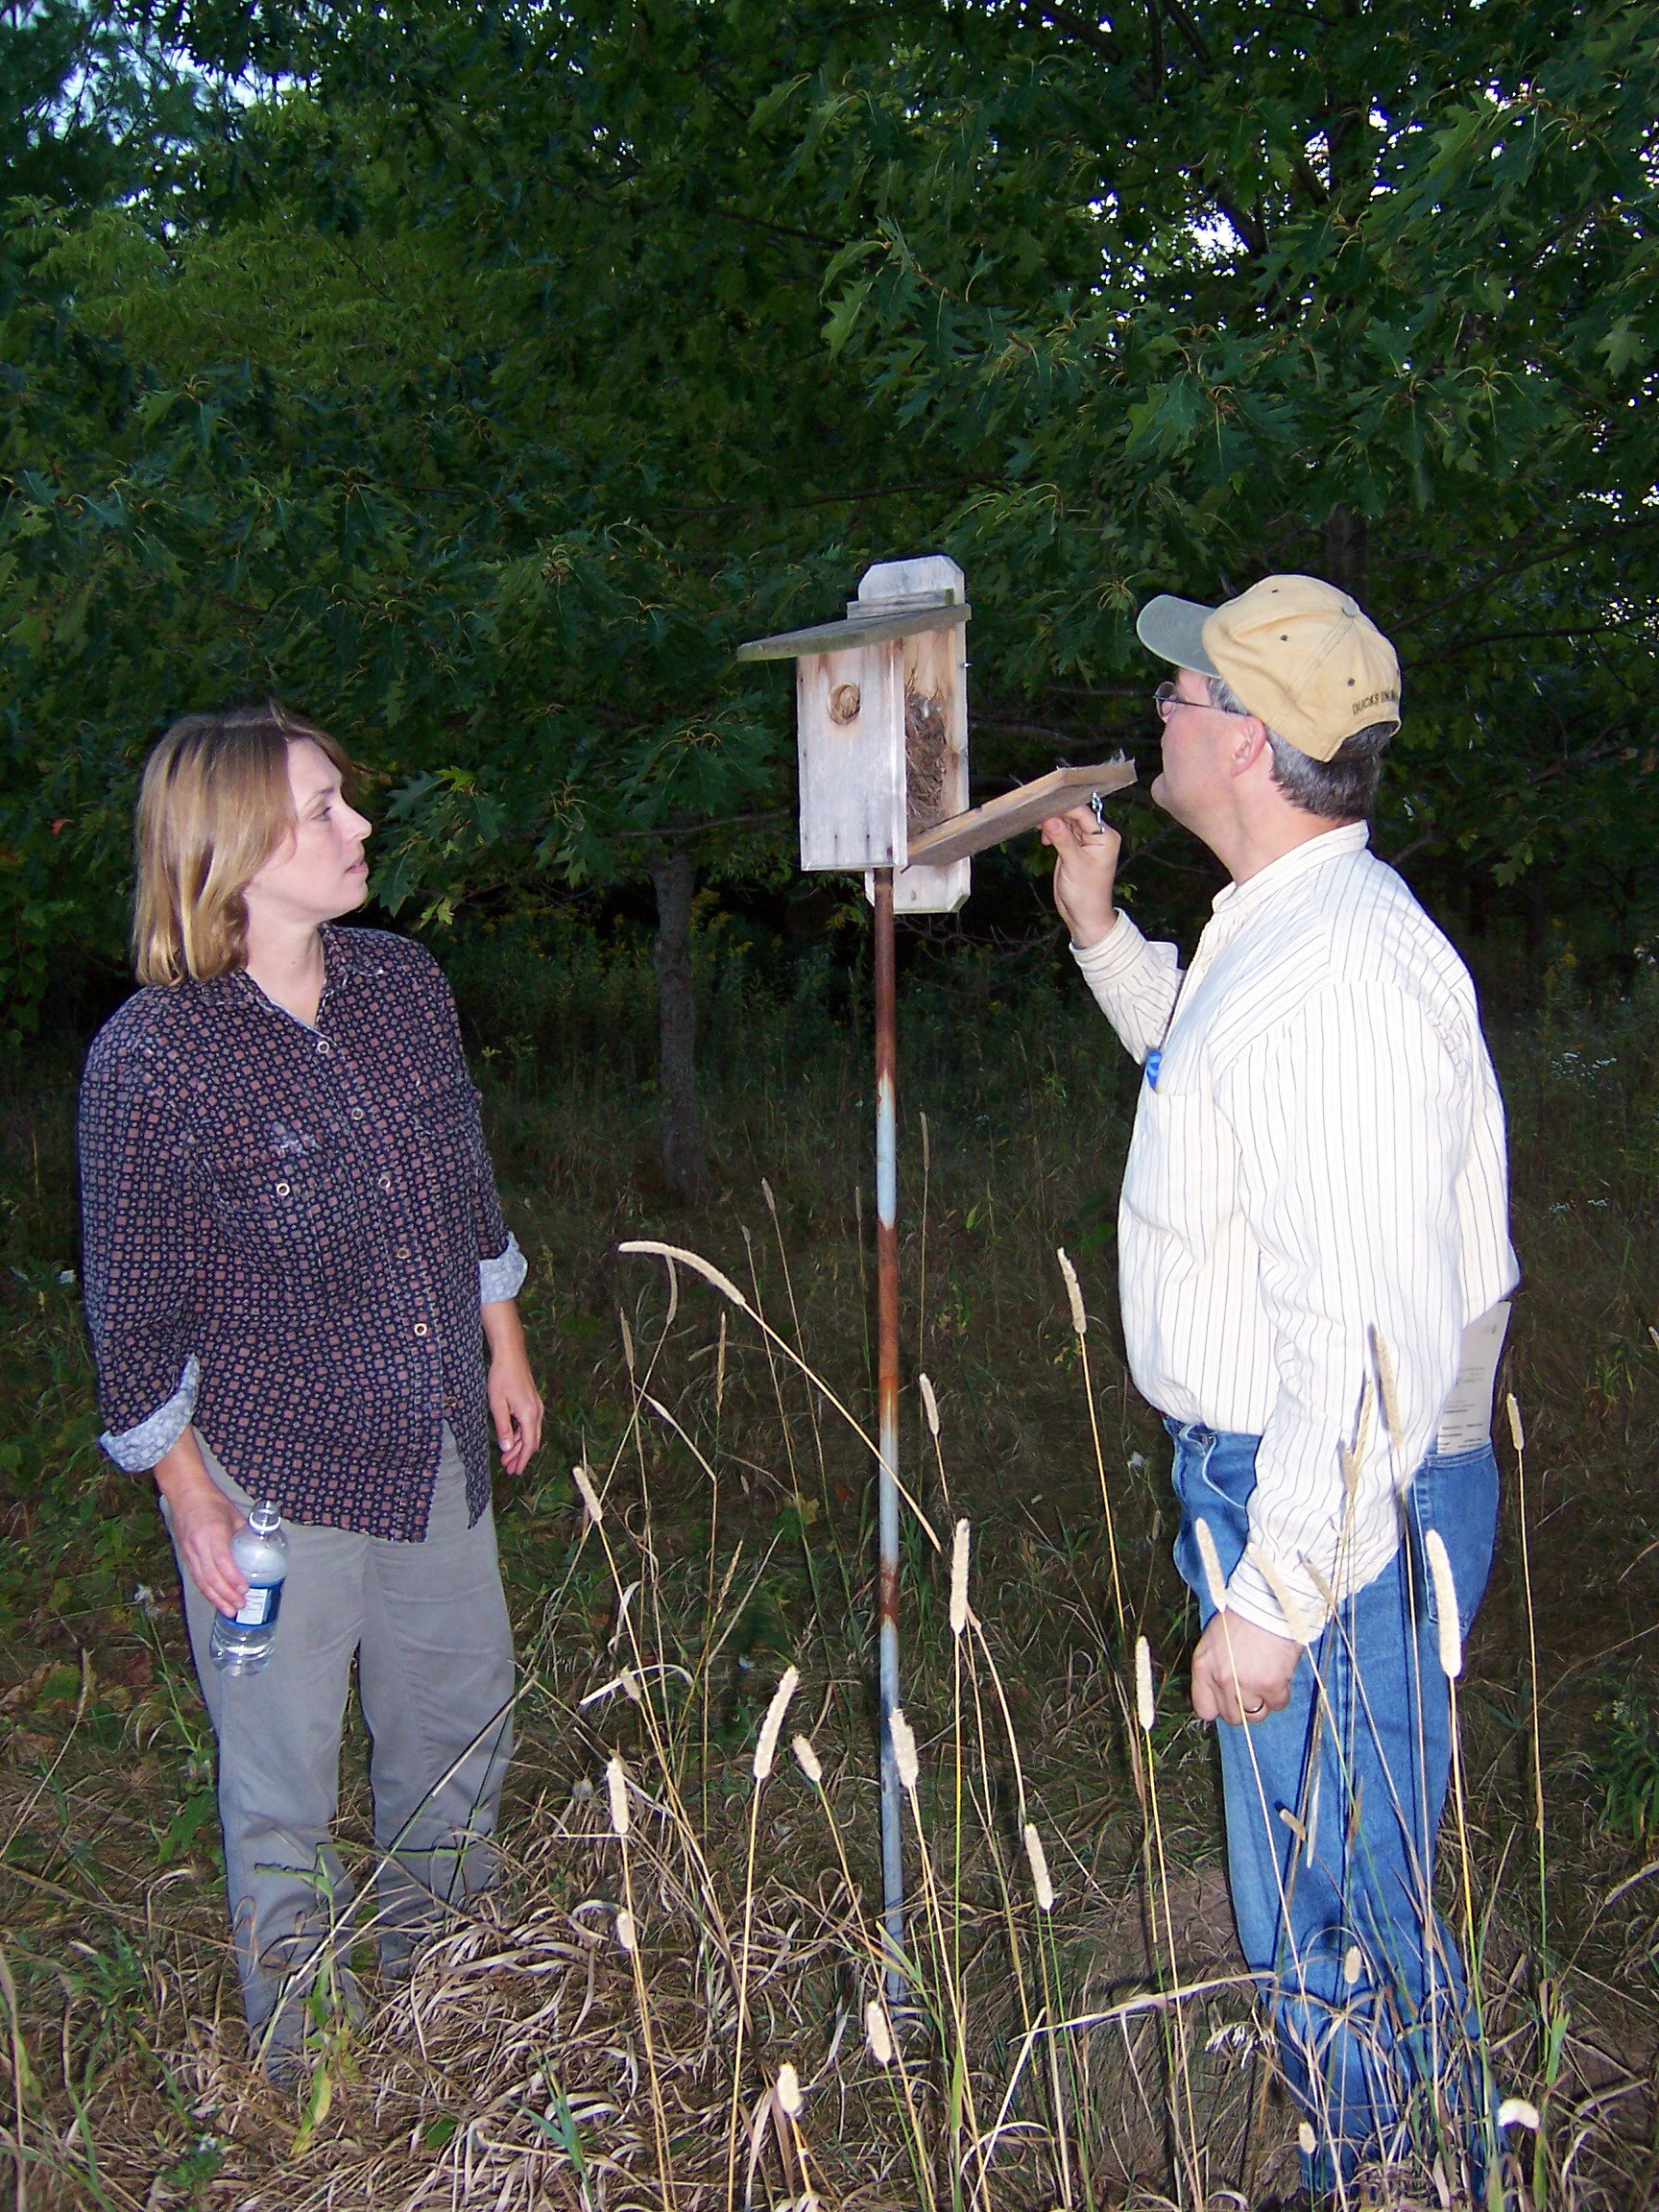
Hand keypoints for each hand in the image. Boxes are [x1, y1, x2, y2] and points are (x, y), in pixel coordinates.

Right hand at [152, 1433, 247, 1614]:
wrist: (185, 1492)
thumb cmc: (212, 1501)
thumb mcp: (234, 1514)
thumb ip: (245, 1533)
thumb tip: (261, 1549)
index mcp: (213, 1532)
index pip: (223, 1561)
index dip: (233, 1578)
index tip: (245, 1588)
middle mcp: (199, 1544)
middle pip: (211, 1577)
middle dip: (226, 1595)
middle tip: (240, 1606)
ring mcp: (189, 1551)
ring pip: (201, 1581)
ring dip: (216, 1598)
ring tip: (229, 1610)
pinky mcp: (184, 1554)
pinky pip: (196, 1577)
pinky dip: (206, 1591)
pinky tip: (216, 1599)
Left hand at [482, 1299, 542, 1474]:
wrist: (511, 1355)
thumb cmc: (501, 1378)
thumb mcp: (497, 1405)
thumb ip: (503, 1428)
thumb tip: (507, 1449)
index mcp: (529, 1415)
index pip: (528, 1445)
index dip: (522, 1460)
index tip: (514, 1472)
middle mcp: (537, 1412)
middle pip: (532, 1441)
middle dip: (521, 1456)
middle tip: (508, 1468)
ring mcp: (537, 1406)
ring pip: (531, 1433)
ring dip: (520, 1446)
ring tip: (507, 1457)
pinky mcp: (533, 1401)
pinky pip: (530, 1424)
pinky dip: (521, 1435)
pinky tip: (511, 1438)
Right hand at [1040, 805, 1121, 947]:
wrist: (1084, 916)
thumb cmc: (1086, 894)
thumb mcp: (1074, 865)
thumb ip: (1063, 840)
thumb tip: (1050, 819)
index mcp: (1105, 837)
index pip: (1083, 813)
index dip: (1064, 808)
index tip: (1044, 806)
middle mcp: (1097, 836)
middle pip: (1074, 815)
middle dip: (1056, 815)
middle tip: (1037, 816)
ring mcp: (1084, 842)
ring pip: (1066, 823)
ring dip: (1052, 823)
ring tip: (1039, 828)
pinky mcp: (1073, 848)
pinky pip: (1061, 833)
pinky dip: (1051, 832)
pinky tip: (1044, 838)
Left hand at [1190, 1612, 1302, 1726]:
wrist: (1266, 1603)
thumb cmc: (1241, 1618)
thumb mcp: (1214, 1641)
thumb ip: (1214, 1669)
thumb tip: (1222, 1693)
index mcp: (1203, 1667)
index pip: (1204, 1708)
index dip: (1219, 1707)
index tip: (1229, 1702)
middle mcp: (1221, 1679)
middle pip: (1232, 1716)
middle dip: (1243, 1707)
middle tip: (1253, 1690)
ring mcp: (1246, 1684)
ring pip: (1256, 1715)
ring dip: (1263, 1701)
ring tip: (1266, 1678)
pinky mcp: (1271, 1685)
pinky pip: (1278, 1704)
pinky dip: (1281, 1693)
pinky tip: (1279, 1673)